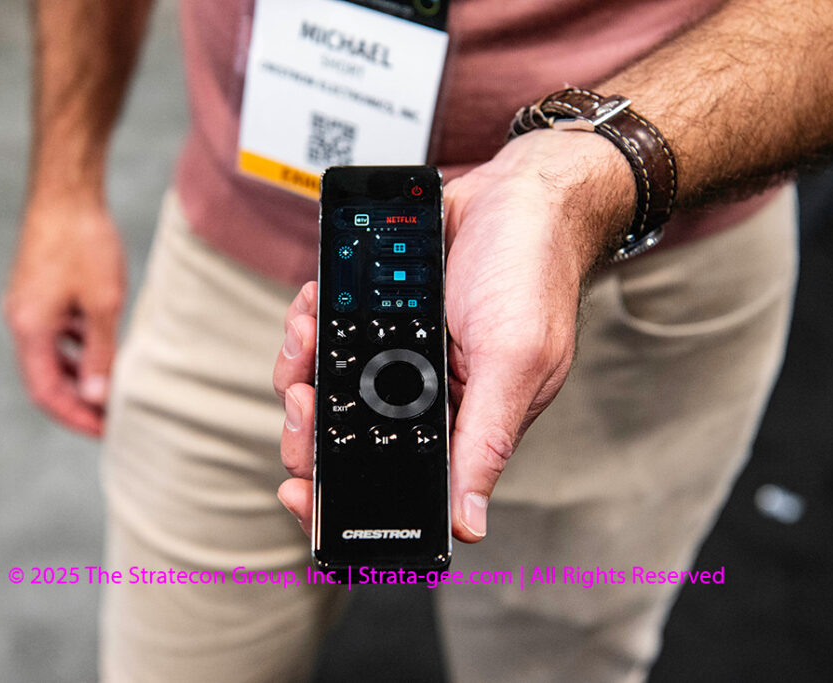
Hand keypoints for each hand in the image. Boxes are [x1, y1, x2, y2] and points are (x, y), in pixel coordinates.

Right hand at [4, 196, 125, 436]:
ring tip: (113, 389)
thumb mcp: (103, 304)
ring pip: (51, 355)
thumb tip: (96, 399)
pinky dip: (77, 348)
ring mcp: (28, 304)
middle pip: (45, 378)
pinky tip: (103, 348)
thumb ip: (99, 354)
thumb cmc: (85, 243)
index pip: (46, 393)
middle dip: (78, 402)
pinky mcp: (40, 290)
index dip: (76, 418)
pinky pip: (56, 332)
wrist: (67, 190)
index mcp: (30, 329)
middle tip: (114, 418)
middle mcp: (21, 320)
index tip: (107, 432)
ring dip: (79, 375)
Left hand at [273, 130, 632, 540]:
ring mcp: (395, 361)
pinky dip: (309, 325)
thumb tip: (470, 525)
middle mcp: (424, 400)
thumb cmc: (533, 273)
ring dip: (301, 369)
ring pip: (323, 391)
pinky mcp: (377, 321)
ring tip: (307, 332)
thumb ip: (486, 441)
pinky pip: (324, 338)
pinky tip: (314, 304)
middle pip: (341, 443)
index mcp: (460, 427)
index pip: (392, 484)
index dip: (339, 499)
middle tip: (303, 399)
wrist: (519, 193)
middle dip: (307, 430)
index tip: (299, 493)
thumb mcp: (515, 362)